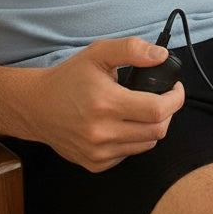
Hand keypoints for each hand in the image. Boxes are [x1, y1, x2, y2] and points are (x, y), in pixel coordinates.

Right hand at [22, 38, 184, 172]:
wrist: (36, 107)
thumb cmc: (69, 78)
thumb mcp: (98, 53)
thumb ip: (131, 49)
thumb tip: (160, 55)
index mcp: (106, 103)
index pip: (158, 109)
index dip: (175, 99)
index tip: (175, 89)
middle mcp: (103, 132)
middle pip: (158, 130)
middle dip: (167, 113)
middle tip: (161, 99)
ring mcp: (98, 152)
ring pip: (146, 144)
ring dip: (152, 127)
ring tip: (141, 110)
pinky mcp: (95, 163)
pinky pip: (129, 154)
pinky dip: (134, 140)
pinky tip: (122, 125)